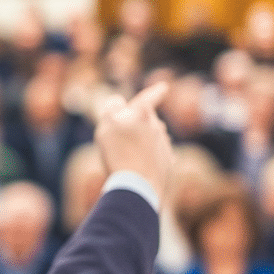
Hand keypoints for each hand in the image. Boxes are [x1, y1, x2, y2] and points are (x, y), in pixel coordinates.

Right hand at [94, 81, 173, 200]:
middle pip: (148, 120)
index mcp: (142, 115)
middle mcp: (157, 128)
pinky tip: (139, 167)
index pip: (149, 98)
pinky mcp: (167, 164)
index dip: (155, 92)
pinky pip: (158, 155)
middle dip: (140, 121)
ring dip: (144, 141)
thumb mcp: (106, 126)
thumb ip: (111, 108)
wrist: (139, 187)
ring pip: (154, 137)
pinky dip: (149, 157)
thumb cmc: (120, 155)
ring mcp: (164, 146)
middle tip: (123, 133)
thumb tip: (118, 100)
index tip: (165, 87)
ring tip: (127, 155)